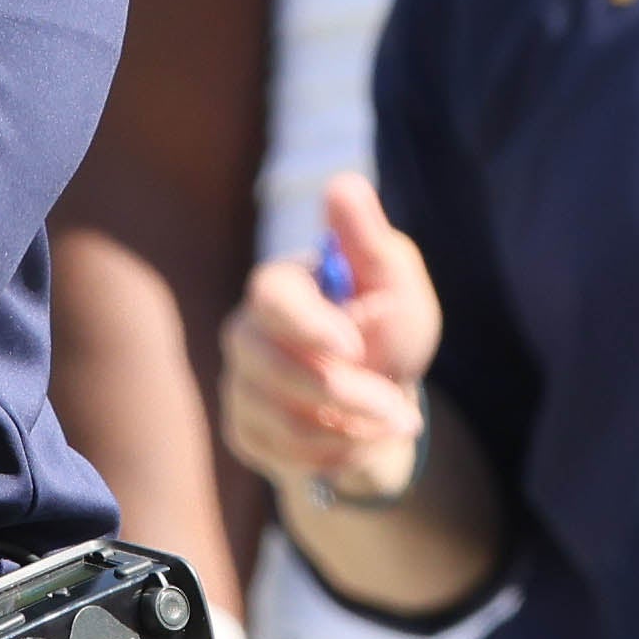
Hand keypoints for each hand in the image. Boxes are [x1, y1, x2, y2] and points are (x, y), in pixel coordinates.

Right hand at [218, 178, 440, 504]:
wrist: (384, 403)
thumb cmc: (391, 330)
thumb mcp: (395, 282)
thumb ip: (368, 240)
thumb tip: (341, 184)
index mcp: (280, 288)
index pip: (272, 300)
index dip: (308, 325)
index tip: (354, 346)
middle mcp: (246, 333)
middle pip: (272, 367)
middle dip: (345, 393)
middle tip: (399, 410)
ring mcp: (239, 385)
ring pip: (280, 418)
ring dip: (347, 429)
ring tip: (387, 423)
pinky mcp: (245, 431)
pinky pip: (280, 454)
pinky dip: (330, 455)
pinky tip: (354, 440)